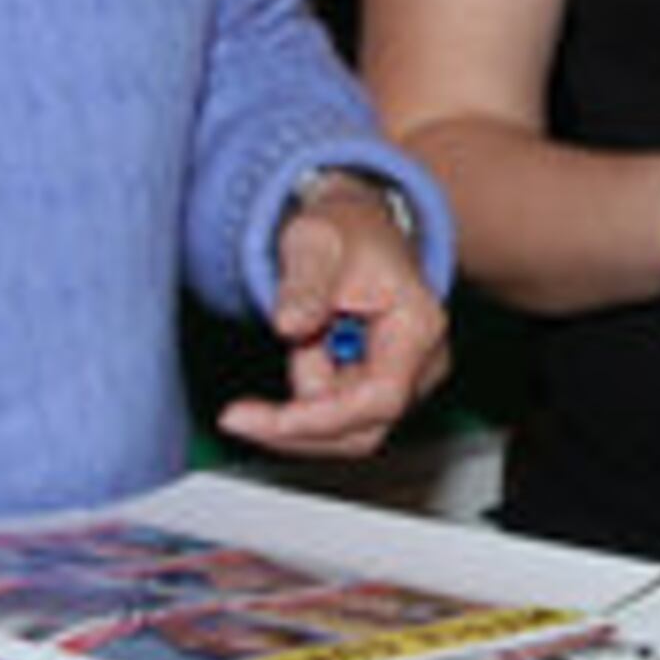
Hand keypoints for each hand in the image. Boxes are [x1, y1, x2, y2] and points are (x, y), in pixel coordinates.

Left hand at [222, 178, 451, 457]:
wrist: (357, 228)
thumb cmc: (344, 232)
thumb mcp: (315, 242)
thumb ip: (305, 284)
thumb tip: (291, 326)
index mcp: (418, 327)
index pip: (379, 399)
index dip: (320, 419)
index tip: (262, 420)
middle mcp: (423, 365)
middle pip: (362, 431)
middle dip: (297, 426)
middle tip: (236, 416)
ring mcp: (405, 382)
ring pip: (344, 431)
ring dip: (302, 400)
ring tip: (299, 334)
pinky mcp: (381, 391)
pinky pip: (337, 419)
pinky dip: (306, 398)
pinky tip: (306, 350)